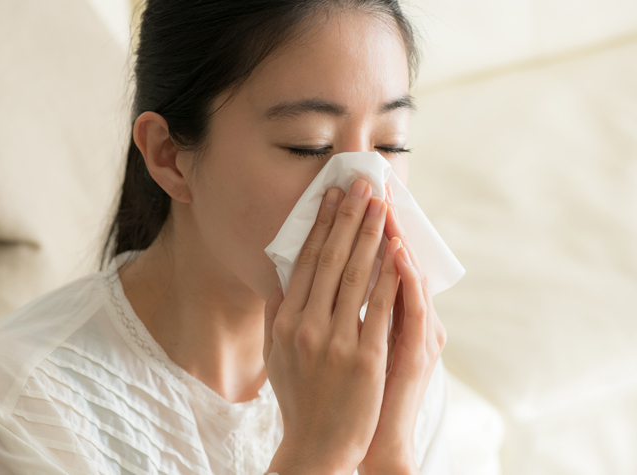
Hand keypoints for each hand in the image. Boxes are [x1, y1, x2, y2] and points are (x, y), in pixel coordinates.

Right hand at [264, 178, 402, 474]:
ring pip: (356, 276)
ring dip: (370, 235)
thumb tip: (280, 277)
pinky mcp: (365, 357)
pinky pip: (380, 307)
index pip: (304, 261)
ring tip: (381, 205)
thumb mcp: (276, 355)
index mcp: (283, 321)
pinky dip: (390, 275)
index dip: (320, 225)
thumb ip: (276, 315)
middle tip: (362, 184)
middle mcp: (305, 325)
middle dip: (348, 217)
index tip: (332, 195)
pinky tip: (399, 250)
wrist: (317, 445)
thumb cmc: (300, 399)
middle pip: (330, 259)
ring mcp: (335, 341)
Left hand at [358, 184, 447, 474]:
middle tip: (371, 186)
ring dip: (396, 241)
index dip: (363, 231)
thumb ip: (350, 315)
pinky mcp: (420, 352)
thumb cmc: (357, 395)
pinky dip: (406, 280)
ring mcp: (418, 334)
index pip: (379, 264)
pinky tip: (398, 253)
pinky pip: (415, 310)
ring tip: (384, 206)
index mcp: (391, 317)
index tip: (349, 197)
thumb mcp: (358, 350)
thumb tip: (313, 281)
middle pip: (396, 262)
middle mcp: (410, 320)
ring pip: (410, 278)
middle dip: (378, 225)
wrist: (367, 442)